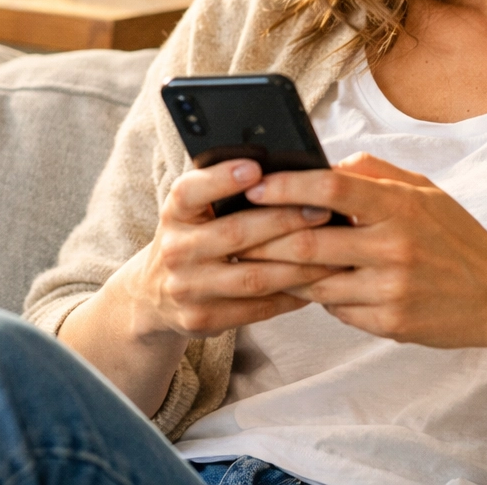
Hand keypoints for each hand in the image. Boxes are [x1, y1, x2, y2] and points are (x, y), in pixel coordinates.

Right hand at [109, 158, 337, 340]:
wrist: (154, 294)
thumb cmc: (193, 236)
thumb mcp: (193, 210)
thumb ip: (222, 189)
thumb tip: (281, 168)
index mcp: (174, 213)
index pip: (190, 191)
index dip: (221, 179)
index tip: (256, 167)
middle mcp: (175, 250)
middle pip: (235, 233)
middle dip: (284, 220)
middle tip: (322, 210)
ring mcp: (187, 289)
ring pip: (253, 276)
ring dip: (298, 264)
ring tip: (332, 250)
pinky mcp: (202, 320)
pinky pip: (256, 308)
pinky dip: (291, 295)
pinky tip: (316, 282)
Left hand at [239, 153, 486, 347]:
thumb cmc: (454, 233)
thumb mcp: (422, 189)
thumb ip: (373, 171)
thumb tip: (325, 163)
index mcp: (399, 206)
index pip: (330, 187)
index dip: (287, 186)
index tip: (256, 185)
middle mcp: (393, 248)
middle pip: (309, 243)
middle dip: (266, 238)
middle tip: (236, 232)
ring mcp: (391, 290)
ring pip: (315, 283)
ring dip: (284, 272)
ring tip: (258, 260)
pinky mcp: (390, 324)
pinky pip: (336, 310)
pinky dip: (319, 296)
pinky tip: (308, 285)